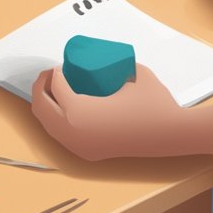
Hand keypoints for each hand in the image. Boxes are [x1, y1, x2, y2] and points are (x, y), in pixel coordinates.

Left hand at [31, 65, 187, 160]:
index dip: (53, 73)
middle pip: (42, 107)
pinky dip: (54, 120)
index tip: (61, 65)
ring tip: (54, 89)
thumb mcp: (132, 74)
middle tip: (50, 74)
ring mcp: (78, 146)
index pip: (56, 88)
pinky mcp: (87, 154)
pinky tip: (63, 109)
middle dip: (41, 87)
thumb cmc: (152, 104)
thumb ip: (117, 64)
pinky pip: (60, 136)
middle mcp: (73, 132)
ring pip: (47, 125)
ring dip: (45, 104)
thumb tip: (106, 58)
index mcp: (79, 111)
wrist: (170, 135)